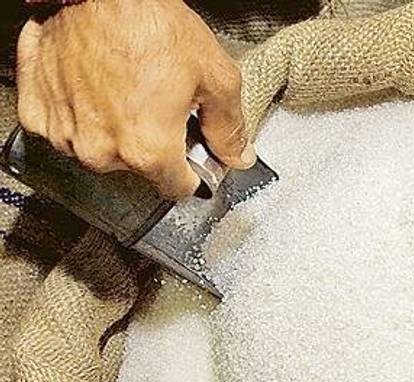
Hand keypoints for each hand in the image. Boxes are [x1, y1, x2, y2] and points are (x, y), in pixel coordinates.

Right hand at [16, 0, 256, 197]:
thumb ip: (229, 128)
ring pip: (100, 149)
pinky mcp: (37, 112)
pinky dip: (78, 112)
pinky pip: (64, 127)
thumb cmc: (149, 23)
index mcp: (148, 149)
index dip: (190, 172)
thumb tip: (236, 156)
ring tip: (125, 89)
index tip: (191, 155)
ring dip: (113, 128)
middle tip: (157, 105)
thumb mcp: (215, 76)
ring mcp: (65, 133)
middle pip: (137, 168)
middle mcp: (102, 150)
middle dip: (150, 143)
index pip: (177, 188)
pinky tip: (93, 87)